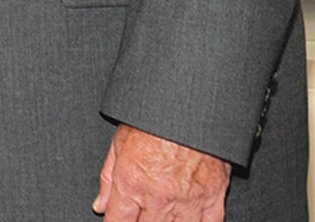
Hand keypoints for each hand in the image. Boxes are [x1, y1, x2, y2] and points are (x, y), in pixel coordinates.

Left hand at [93, 124, 230, 219]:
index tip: (116, 221)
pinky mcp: (213, 197)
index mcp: (132, 183)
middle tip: (141, 213)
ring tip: (161, 215)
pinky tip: (189, 221)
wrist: (189, 105)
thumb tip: (100, 204)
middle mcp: (159, 197)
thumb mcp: (119, 143)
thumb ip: (108, 179)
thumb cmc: (153, 119)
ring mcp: (188, 200)